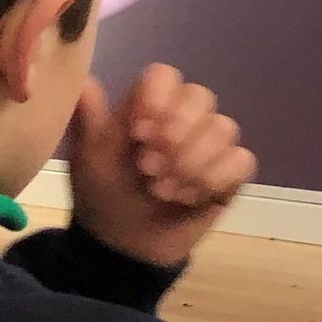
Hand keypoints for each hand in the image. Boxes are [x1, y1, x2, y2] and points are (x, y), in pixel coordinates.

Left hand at [67, 64, 257, 269]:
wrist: (122, 246)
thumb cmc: (103, 194)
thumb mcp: (88, 158)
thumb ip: (87, 116)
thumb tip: (81, 78)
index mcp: (150, 105)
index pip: (164, 75)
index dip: (156, 98)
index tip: (137, 131)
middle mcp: (186, 116)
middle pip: (199, 96)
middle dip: (175, 134)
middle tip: (147, 166)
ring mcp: (212, 143)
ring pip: (222, 128)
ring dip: (190, 161)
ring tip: (161, 190)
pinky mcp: (232, 173)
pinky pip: (240, 161)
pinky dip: (213, 179)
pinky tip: (189, 198)